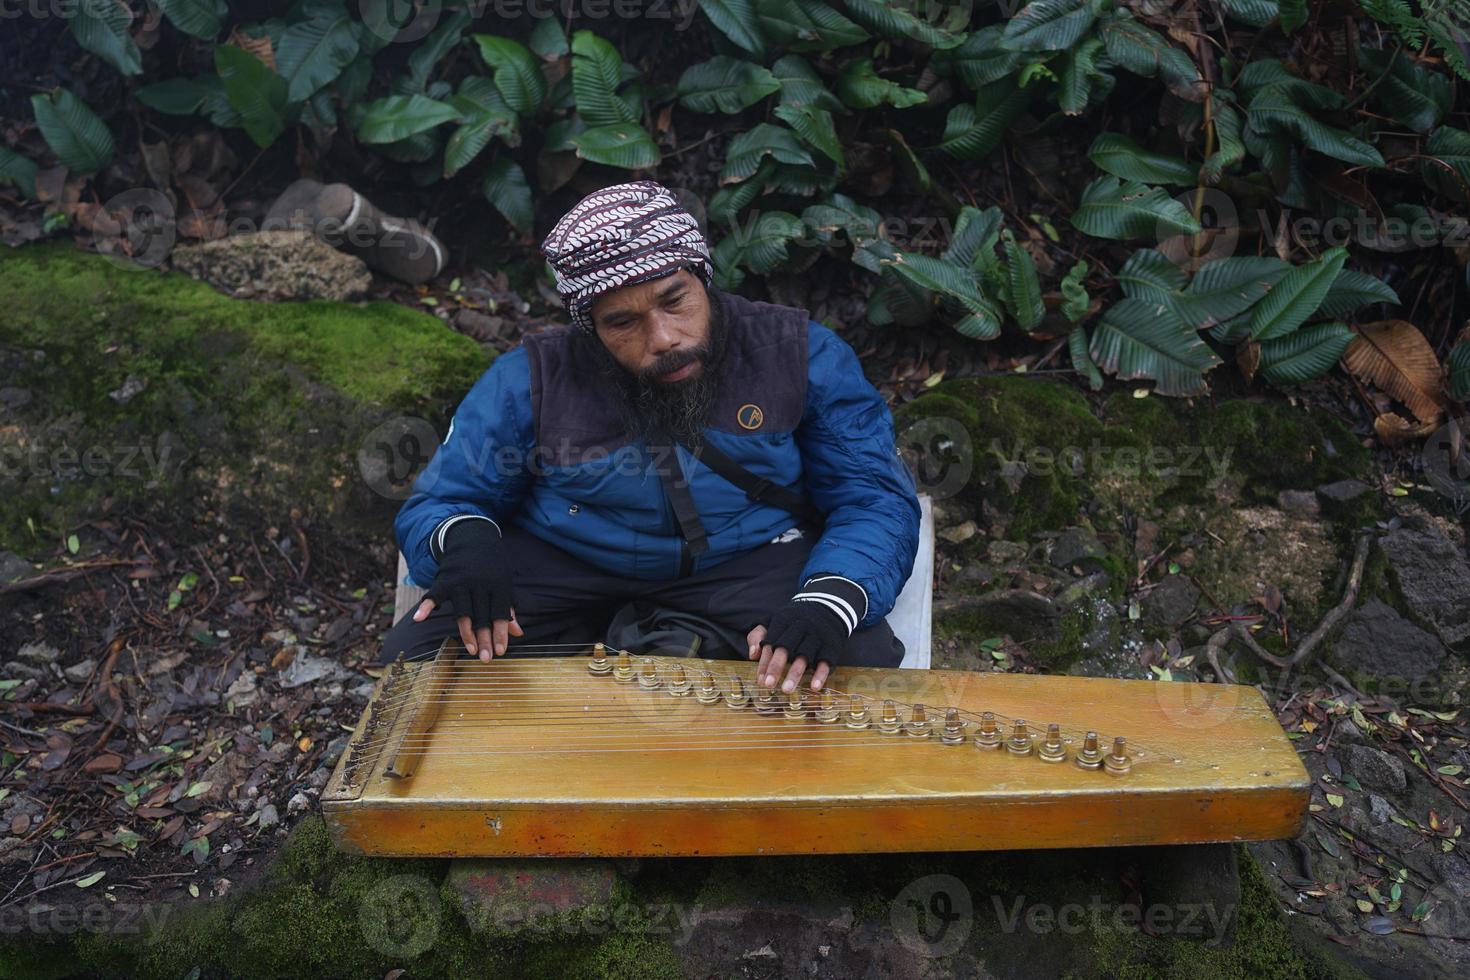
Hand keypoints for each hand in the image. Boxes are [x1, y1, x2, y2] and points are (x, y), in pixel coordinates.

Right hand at [412, 517, 521, 660]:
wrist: (472, 537)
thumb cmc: (492, 564)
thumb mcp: (505, 582)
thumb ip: (509, 608)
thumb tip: (518, 633)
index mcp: (498, 585)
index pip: (500, 614)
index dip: (500, 634)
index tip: (500, 652)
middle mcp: (480, 584)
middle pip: (482, 617)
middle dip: (485, 639)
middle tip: (486, 659)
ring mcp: (460, 582)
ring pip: (463, 612)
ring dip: (467, 633)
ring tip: (471, 650)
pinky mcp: (444, 579)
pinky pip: (434, 595)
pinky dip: (426, 606)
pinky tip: (419, 619)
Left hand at [747, 596, 846, 693]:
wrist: (826, 609)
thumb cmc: (793, 622)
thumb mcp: (774, 622)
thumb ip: (758, 635)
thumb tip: (752, 655)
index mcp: (783, 621)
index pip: (771, 643)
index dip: (765, 662)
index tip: (760, 680)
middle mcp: (800, 628)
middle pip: (786, 648)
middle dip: (776, 666)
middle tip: (768, 685)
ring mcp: (816, 637)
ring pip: (804, 656)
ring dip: (795, 674)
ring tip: (786, 690)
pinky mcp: (830, 646)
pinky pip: (826, 661)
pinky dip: (820, 674)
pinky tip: (814, 687)